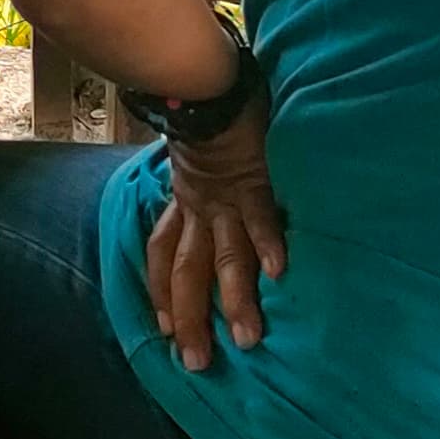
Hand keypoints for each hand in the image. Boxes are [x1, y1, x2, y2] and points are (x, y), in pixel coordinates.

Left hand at [140, 81, 290, 371]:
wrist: (205, 74)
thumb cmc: (204, 108)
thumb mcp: (191, 149)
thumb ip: (194, 170)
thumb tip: (191, 177)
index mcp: (184, 199)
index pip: (162, 252)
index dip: (159, 292)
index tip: (163, 328)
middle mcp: (200, 206)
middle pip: (188, 271)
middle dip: (191, 318)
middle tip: (197, 364)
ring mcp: (227, 197)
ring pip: (226, 257)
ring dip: (234, 299)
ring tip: (247, 338)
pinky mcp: (254, 179)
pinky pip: (260, 216)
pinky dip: (268, 244)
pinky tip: (279, 274)